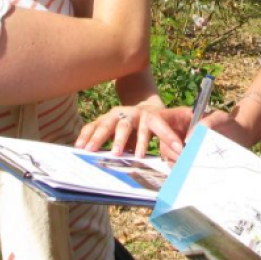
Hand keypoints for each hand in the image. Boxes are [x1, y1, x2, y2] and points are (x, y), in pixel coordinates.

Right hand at [76, 103, 192, 158]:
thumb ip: (169, 140)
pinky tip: (79, 146)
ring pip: (106, 125)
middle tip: (118, 154)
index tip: (166, 151)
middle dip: (121, 140)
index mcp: (150, 116)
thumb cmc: (156, 122)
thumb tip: (181, 154)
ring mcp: (115, 115)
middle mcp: (131, 114)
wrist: (144, 105)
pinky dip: (85, 136)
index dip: (164, 137)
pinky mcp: (104, 119)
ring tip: (90, 151)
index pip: (157, 125)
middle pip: (125, 126)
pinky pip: (92, 126)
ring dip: (98, 138)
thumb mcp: (165, 127)